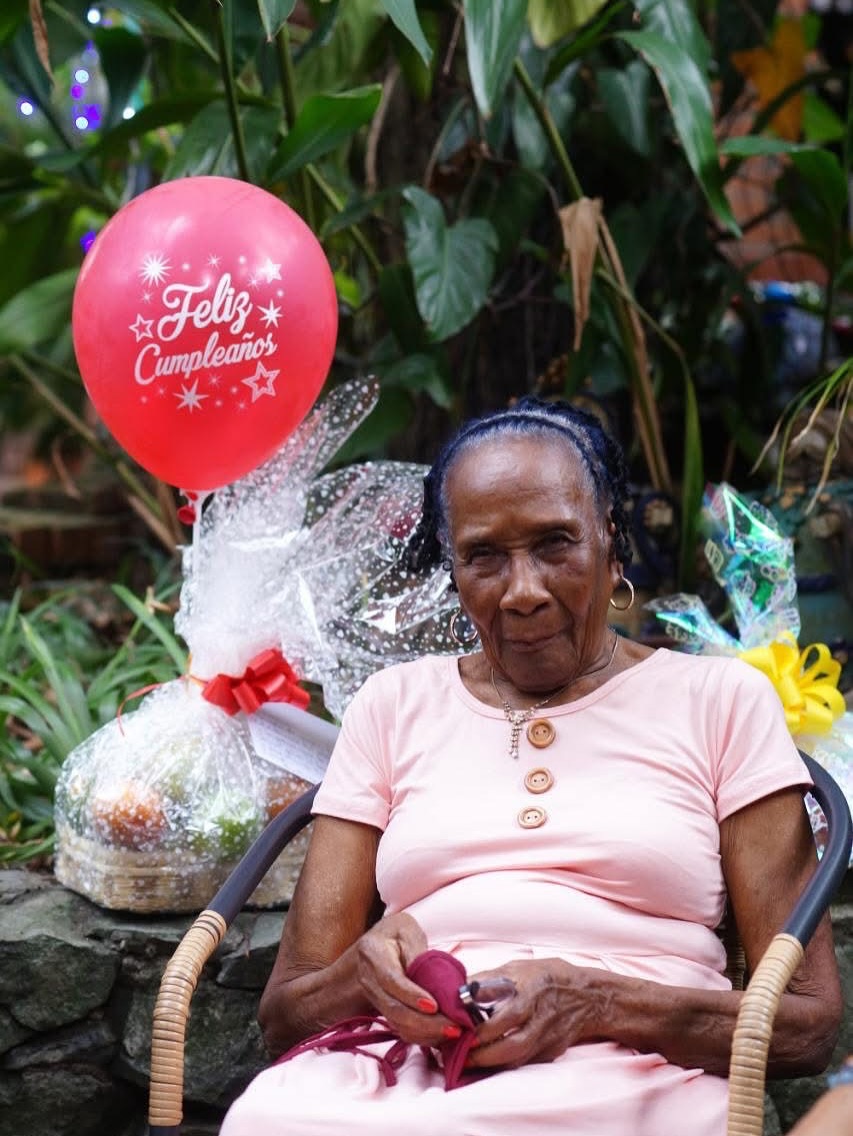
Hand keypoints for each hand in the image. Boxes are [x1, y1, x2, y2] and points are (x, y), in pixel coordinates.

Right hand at [355, 914, 461, 1045]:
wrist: (378, 941)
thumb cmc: (397, 932)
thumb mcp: (407, 931)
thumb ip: (417, 953)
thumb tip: (432, 981)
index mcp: (374, 953)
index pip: (391, 980)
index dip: (411, 995)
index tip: (434, 1006)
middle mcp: (369, 979)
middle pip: (393, 1008)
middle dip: (424, 1023)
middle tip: (452, 1026)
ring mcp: (373, 997)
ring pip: (397, 1022)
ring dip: (425, 1032)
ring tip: (452, 1031)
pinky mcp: (382, 1008)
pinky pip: (399, 1027)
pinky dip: (420, 1034)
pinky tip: (440, 1033)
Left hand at [464, 958, 596, 1069]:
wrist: (590, 997)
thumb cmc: (550, 976)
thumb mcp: (520, 967)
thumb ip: (490, 979)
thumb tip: (460, 987)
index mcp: (533, 993)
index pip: (509, 1016)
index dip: (485, 1028)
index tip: (464, 1033)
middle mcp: (541, 1020)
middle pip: (513, 1046)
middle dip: (484, 1055)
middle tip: (461, 1056)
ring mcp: (547, 1040)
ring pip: (518, 1060)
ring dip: (491, 1064)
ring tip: (468, 1062)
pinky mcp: (550, 1052)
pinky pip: (525, 1062)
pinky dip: (505, 1065)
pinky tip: (489, 1062)